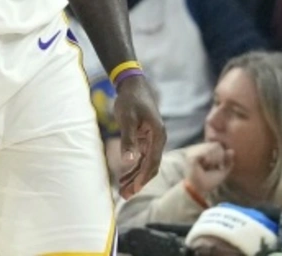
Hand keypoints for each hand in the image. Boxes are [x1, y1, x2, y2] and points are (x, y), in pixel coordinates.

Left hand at [113, 75, 165, 197]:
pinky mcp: (146, 139)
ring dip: (135, 177)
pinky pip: (141, 157)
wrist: (133, 85)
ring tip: (122, 190)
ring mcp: (153, 140)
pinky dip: (133, 167)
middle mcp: (158, 140)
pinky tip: (123, 176)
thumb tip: (129, 160)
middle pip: (150, 166)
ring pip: (146, 164)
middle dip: (138, 182)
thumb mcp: (127, 119)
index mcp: (158, 135)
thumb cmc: (130, 100)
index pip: (152, 162)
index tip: (132, 190)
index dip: (142, 178)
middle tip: (125, 196)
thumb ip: (128, 140)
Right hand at [185, 141, 233, 194]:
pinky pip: (206, 152)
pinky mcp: (192, 155)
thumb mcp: (223, 171)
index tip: (219, 163)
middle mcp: (200, 149)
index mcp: (206, 152)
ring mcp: (195, 151)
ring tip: (208, 166)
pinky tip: (204, 165)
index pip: (218, 144)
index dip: (221, 151)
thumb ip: (228, 161)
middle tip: (213, 166)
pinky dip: (209, 159)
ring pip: (213, 147)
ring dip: (215, 158)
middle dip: (219, 157)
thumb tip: (232, 150)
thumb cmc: (210, 181)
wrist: (201, 189)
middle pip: (217, 145)